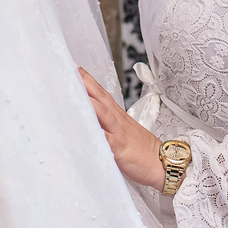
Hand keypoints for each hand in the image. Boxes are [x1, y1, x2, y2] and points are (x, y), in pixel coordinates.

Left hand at [78, 66, 165, 190]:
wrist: (161, 161)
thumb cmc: (139, 146)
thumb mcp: (121, 128)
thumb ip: (104, 120)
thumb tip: (86, 114)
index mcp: (115, 113)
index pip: (99, 91)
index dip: (85, 78)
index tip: (70, 66)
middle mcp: (115, 118)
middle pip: (99, 96)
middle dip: (84, 83)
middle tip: (67, 70)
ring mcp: (117, 132)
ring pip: (102, 113)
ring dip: (88, 103)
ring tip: (72, 93)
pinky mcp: (119, 148)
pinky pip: (106, 141)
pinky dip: (96, 135)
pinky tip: (83, 132)